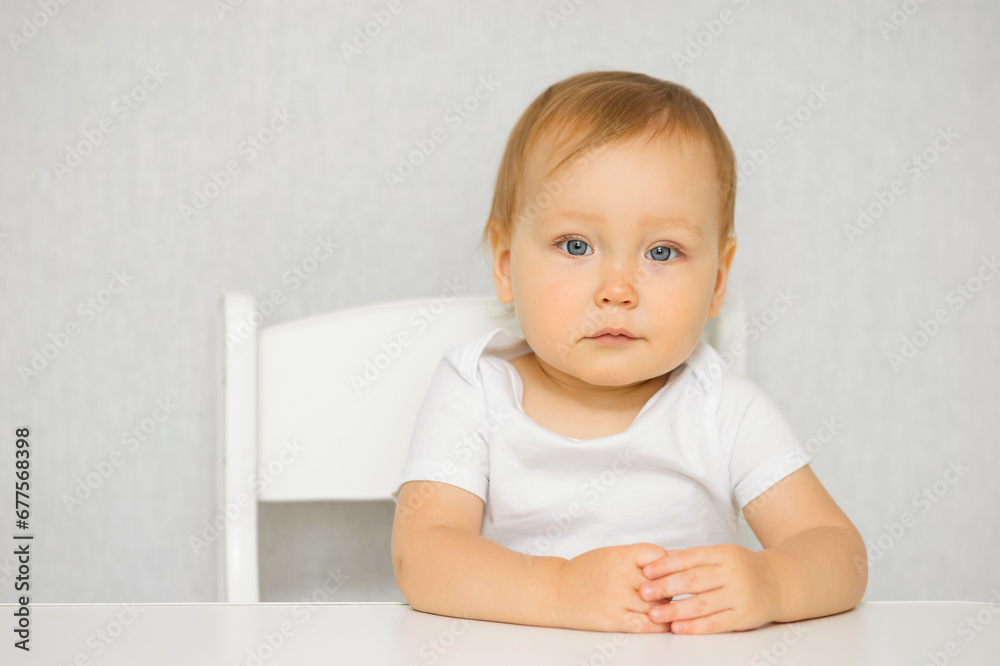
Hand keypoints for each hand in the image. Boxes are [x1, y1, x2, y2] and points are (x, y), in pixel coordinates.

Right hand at [554, 543, 673, 632]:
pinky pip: (648, 624)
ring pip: (658, 604)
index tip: (667, 570)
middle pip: (662, 582)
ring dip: (664, 606)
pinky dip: (660, 624)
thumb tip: (673, 559)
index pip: (659, 556)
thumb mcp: (612, 554)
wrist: (556, 590)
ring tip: (660, 604)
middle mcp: (621, 575)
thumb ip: (639, 557)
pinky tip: (660, 620)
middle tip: (667, 589)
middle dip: (669, 587)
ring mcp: (618, 598)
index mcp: (621, 555)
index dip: (668, 564)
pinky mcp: (615, 619)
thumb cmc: (586, 571)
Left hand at [639, 543, 783, 633]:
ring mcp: (739, 596)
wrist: (779, 583)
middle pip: (694, 580)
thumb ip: (692, 558)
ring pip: (703, 604)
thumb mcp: (721, 554)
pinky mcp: (744, 617)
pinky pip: (716, 623)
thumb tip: (658, 559)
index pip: (689, 558)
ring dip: (676, 610)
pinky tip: (678, 628)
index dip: (666, 565)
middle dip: (666, 587)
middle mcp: (732, 573)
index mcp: (723, 554)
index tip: (646, 572)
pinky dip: (695, 627)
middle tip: (644, 592)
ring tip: (655, 614)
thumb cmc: (742, 567)